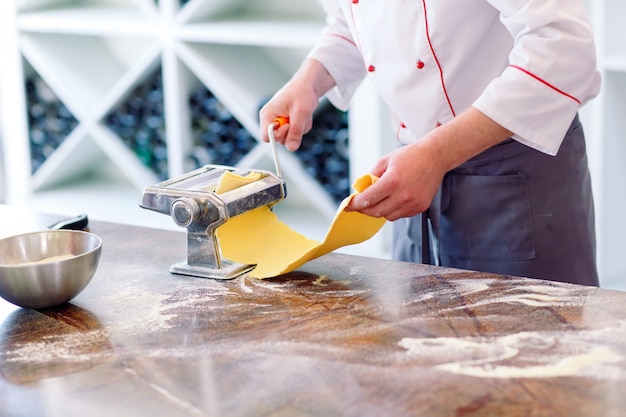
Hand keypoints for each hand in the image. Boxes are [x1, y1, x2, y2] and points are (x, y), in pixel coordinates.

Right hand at [259, 59, 334, 150]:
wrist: (309, 85)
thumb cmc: (302, 92)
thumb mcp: (301, 113)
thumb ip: (295, 131)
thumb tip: (291, 148)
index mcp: (267, 115)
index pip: (266, 137)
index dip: (278, 136)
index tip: (289, 126)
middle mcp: (271, 120)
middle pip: (279, 139)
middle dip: (292, 132)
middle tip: (298, 118)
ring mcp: (279, 122)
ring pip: (289, 137)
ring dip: (299, 129)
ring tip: (302, 114)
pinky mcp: (287, 123)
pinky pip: (296, 133)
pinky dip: (302, 126)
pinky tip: (303, 115)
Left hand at [346, 107, 513, 220]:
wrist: (435, 157)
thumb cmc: (410, 156)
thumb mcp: (385, 161)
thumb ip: (370, 176)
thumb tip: (359, 190)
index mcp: (392, 181)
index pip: (367, 200)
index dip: (355, 204)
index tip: (349, 206)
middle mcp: (403, 195)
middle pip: (376, 212)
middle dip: (365, 210)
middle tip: (360, 206)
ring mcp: (413, 203)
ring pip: (388, 216)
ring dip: (379, 210)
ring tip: (379, 200)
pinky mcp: (420, 207)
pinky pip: (400, 215)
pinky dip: (393, 210)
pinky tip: (394, 199)